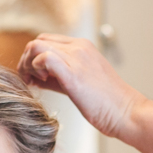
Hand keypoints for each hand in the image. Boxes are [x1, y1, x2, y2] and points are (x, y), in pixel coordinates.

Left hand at [18, 34, 147, 139]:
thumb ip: (58, 75)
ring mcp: (77, 58)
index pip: (46, 40)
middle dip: (26, 60)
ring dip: (28, 64)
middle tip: (29, 80)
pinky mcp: (74, 73)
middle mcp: (78, 47)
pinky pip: (44, 58)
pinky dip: (35, 69)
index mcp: (82, 47)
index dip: (33, 57)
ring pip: (36, 46)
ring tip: (34, 82)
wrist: (126, 112)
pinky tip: (42, 83)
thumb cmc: (106, 103)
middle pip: (37, 40)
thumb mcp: (80, 82)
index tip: (33, 76)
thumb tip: (36, 77)